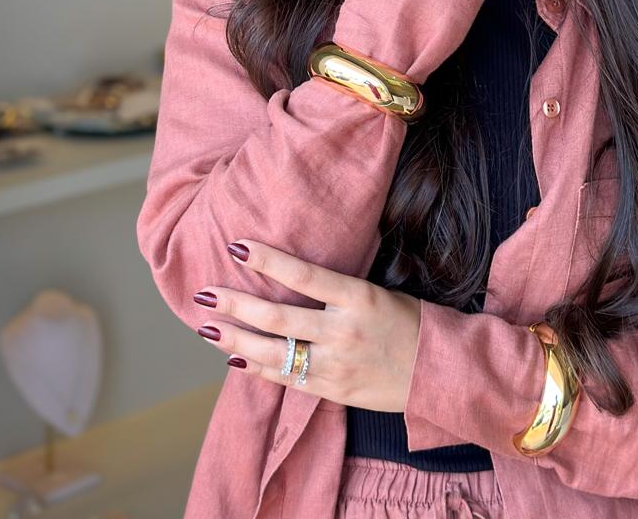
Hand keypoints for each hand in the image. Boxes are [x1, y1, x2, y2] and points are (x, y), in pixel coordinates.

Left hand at [193, 240, 422, 413]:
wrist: (433, 371)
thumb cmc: (405, 322)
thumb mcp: (376, 293)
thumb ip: (336, 289)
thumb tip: (289, 272)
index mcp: (359, 298)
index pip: (305, 275)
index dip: (269, 260)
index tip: (237, 246)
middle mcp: (344, 332)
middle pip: (278, 317)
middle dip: (236, 304)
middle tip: (204, 293)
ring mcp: (336, 366)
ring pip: (274, 353)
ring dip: (235, 339)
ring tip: (206, 327)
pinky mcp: (332, 391)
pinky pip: (286, 380)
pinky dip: (257, 369)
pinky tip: (234, 357)